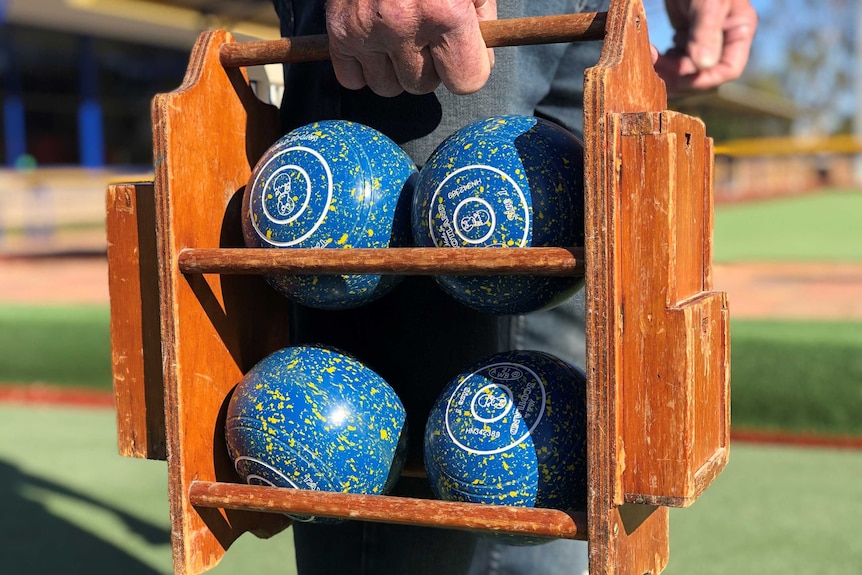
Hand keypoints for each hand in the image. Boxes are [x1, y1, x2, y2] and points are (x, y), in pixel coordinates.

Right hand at [325, 0, 496, 96]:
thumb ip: (480, 17)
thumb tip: (476, 56)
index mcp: (444, 11)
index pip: (466, 80)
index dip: (470, 66)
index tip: (465, 50)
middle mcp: (402, 25)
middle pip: (423, 86)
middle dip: (431, 66)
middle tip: (429, 35)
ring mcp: (365, 30)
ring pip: (387, 87)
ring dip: (397, 69)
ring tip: (401, 36)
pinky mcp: (338, 30)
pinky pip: (352, 79)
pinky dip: (364, 67)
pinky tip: (375, 43)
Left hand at [653, 0, 757, 93]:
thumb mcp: (707, 2)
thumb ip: (705, 32)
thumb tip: (703, 66)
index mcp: (739, 29)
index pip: (729, 69)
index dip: (705, 79)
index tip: (678, 77)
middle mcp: (724, 38)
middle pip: (703, 73)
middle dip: (679, 75)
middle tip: (653, 67)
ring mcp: (704, 38)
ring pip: (686, 70)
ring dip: (666, 70)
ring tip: (647, 57)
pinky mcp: (685, 35)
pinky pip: (674, 59)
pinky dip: (661, 60)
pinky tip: (648, 51)